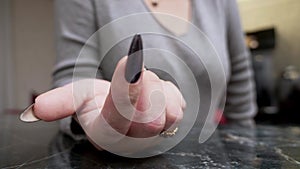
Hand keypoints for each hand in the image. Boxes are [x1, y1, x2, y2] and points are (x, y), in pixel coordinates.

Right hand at [33, 56, 185, 149]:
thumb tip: (37, 110)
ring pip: (168, 110)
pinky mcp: (172, 127)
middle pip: (149, 117)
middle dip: (143, 86)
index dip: (124, 89)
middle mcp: (131, 141)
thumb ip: (61, 102)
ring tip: (142, 88)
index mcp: (105, 132)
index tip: (130, 61)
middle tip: (135, 74)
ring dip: (154, 87)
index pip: (117, 116)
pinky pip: (178, 105)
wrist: (125, 106)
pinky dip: (167, 92)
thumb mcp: (79, 96)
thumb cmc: (101, 101)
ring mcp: (155, 137)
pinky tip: (155, 96)